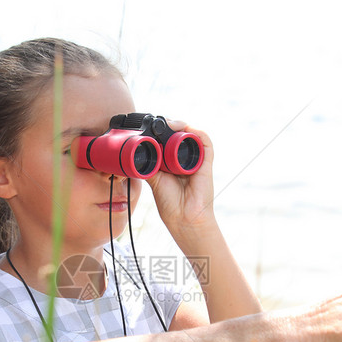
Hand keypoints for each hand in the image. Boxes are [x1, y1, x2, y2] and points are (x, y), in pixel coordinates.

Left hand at [147, 121, 217, 236]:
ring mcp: (196, 159)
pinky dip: (196, 131)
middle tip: (156, 123)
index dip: (159, 131)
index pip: (167, 140)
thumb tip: (135, 152)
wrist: (184, 218)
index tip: (147, 125)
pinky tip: (185, 128)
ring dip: (180, 125)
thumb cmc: (170, 203)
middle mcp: (184, 158)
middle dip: (168, 125)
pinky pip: (205, 141)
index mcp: (172, 162)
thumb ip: (147, 165)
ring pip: (190, 134)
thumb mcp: (154, 180)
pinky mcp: (206, 162)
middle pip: (178, 134)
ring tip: (169, 124)